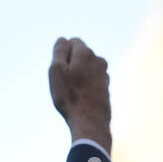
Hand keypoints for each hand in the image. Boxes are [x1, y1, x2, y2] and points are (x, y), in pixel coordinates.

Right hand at [48, 37, 111, 152]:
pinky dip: (85, 86)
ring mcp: (104, 74)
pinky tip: (81, 99)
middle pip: (79, 55)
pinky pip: (92, 81)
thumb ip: (59, 51)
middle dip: (71, 64)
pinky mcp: (106, 87)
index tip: (59, 71)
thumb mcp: (56, 70)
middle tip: (64, 83)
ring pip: (86, 69)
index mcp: (85, 53)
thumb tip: (63, 39)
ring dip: (78, 76)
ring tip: (72, 93)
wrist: (89, 122)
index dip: (62, 55)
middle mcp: (98, 60)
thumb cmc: (70, 97)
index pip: (71, 42)